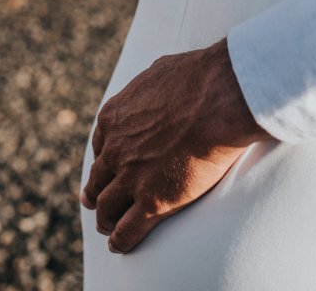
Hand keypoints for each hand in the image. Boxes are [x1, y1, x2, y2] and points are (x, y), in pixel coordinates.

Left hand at [81, 39, 273, 253]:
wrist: (219, 97)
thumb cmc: (198, 78)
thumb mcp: (159, 71)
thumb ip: (148, 86)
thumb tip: (154, 83)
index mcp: (114, 118)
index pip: (99, 146)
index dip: (104, 159)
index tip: (108, 168)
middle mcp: (115, 149)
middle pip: (99, 178)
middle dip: (97, 191)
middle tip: (96, 200)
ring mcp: (131, 176)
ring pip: (106, 207)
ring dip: (106, 218)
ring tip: (108, 227)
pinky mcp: (153, 201)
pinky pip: (127, 231)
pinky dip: (121, 240)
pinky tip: (120, 245)